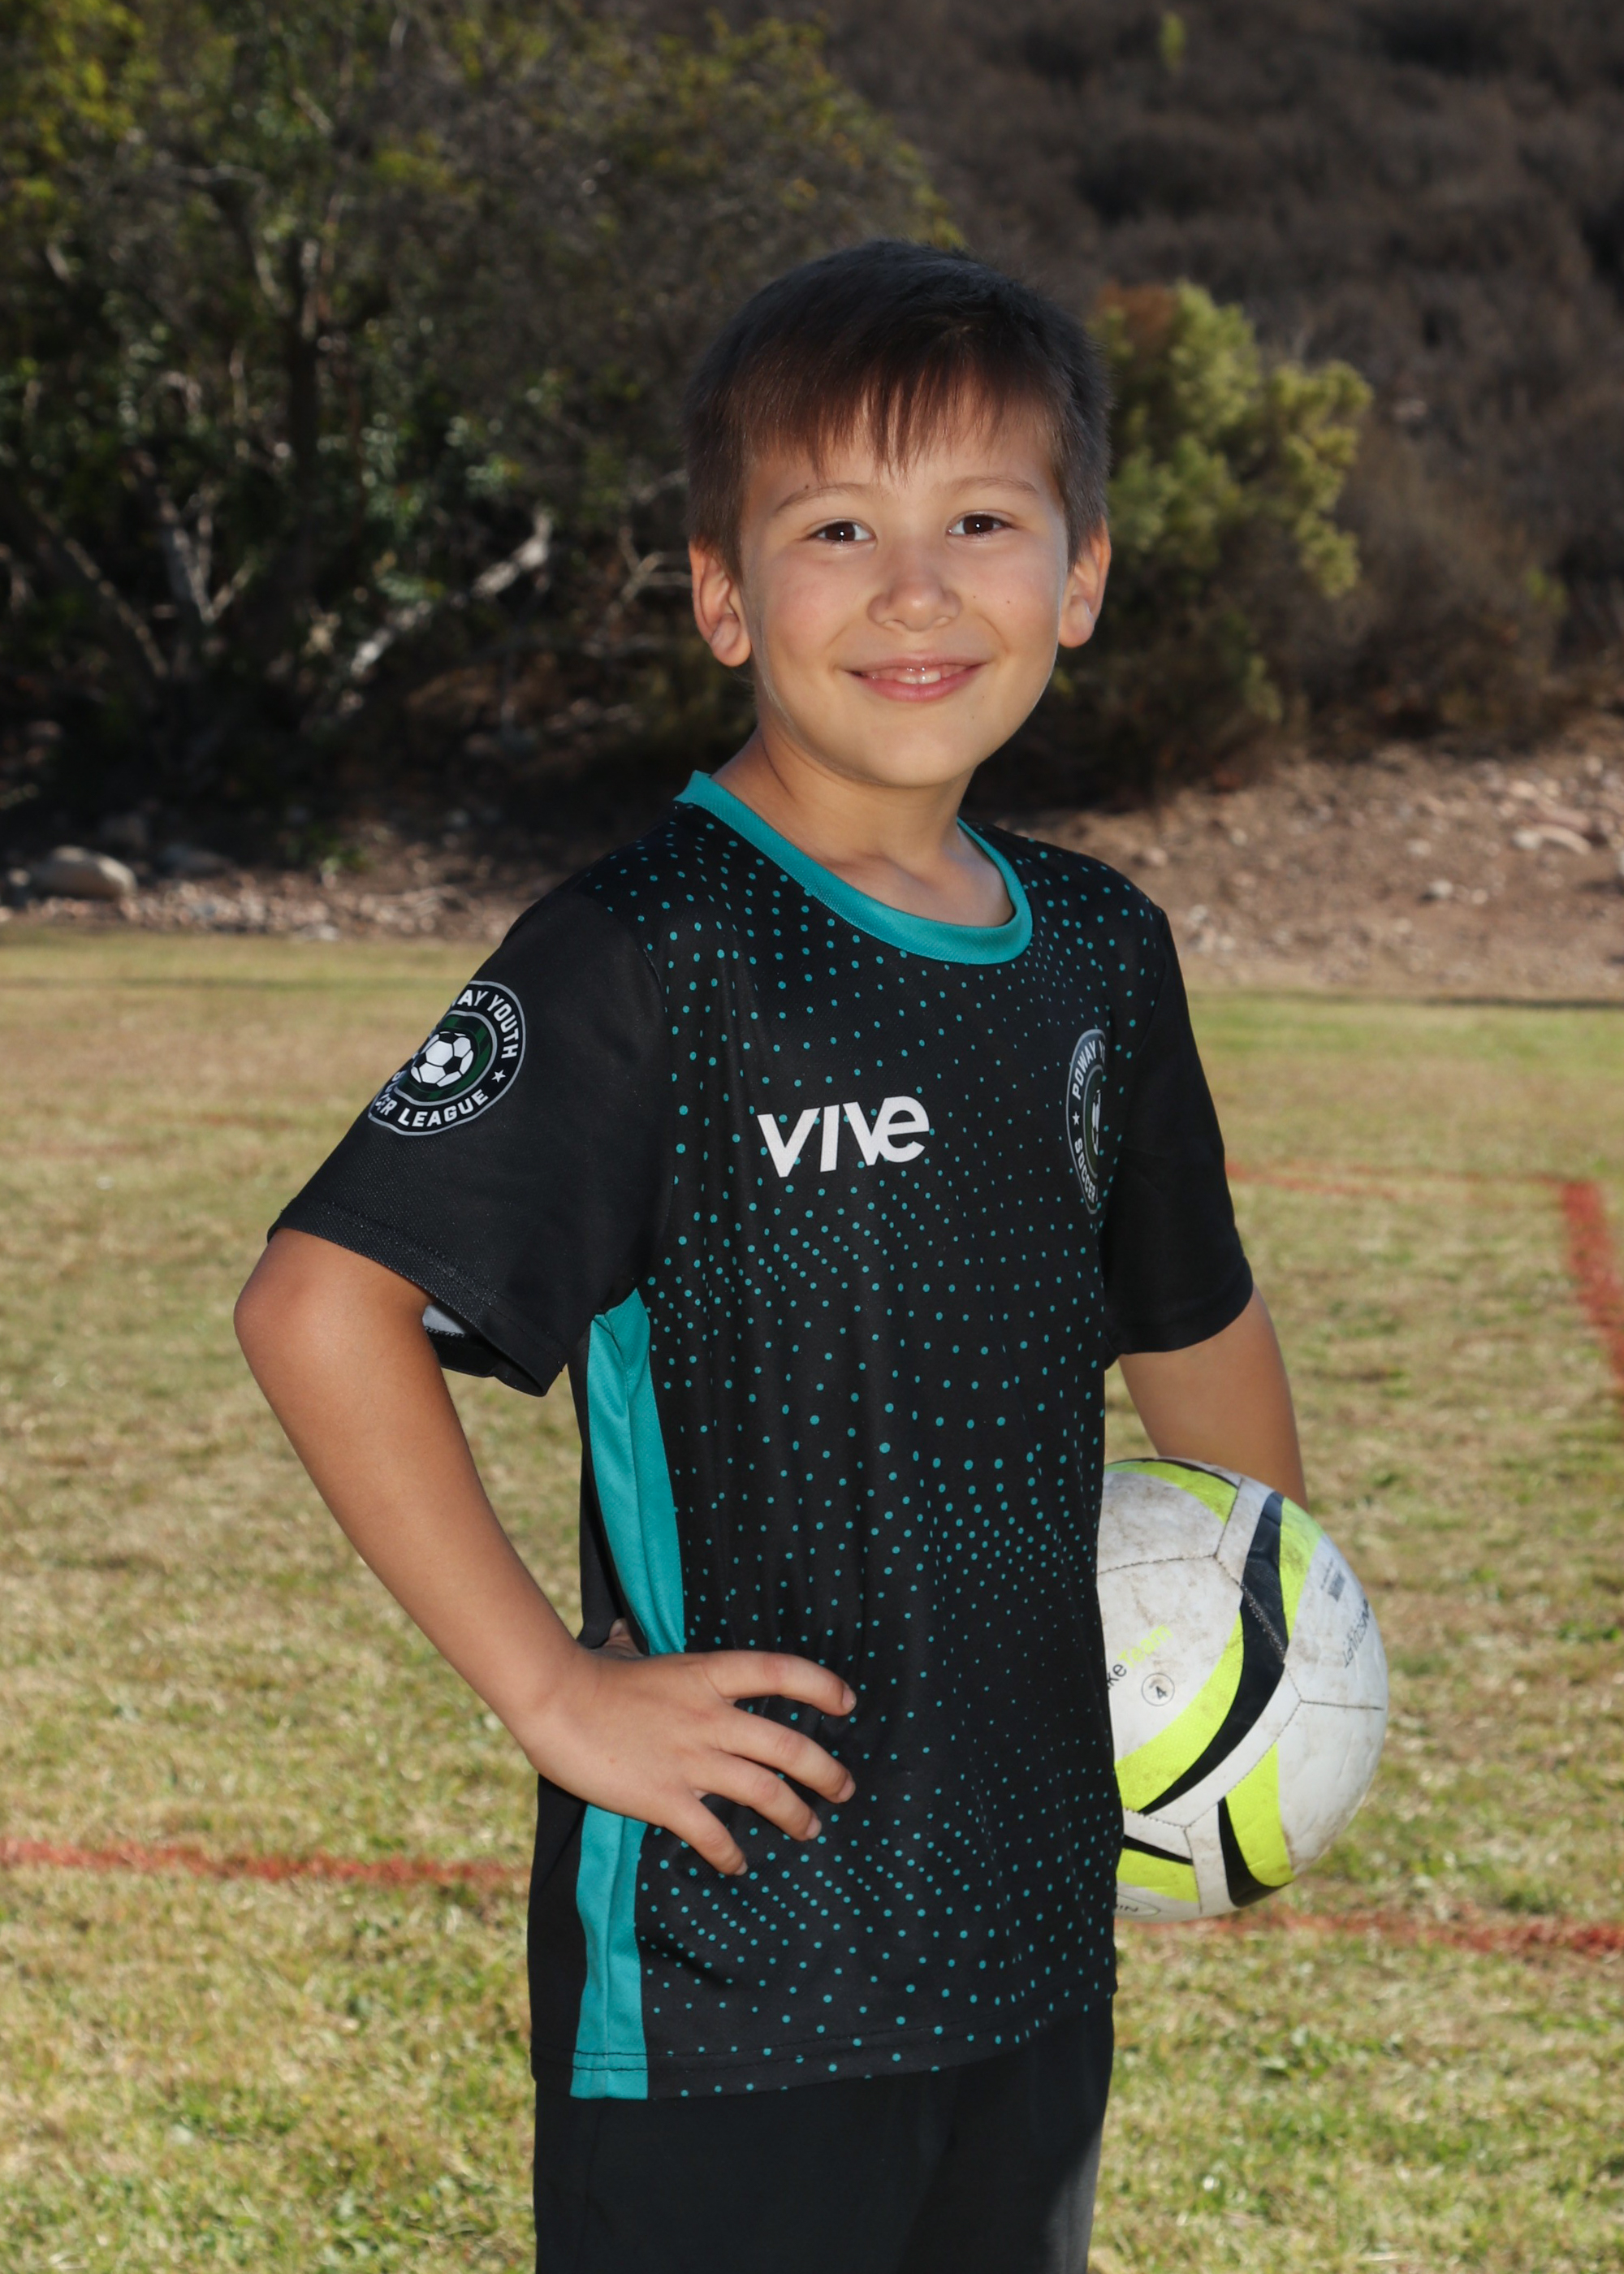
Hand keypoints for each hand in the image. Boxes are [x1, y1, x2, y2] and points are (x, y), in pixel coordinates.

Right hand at [522, 1621, 857, 1875]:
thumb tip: (634, 1635)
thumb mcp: (631, 1650)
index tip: (847, 1702)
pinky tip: (738, 1864)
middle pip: (788, 1746)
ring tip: (811, 1829)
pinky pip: (713, 1834)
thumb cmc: (588, 1674)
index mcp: (706, 1675)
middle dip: (826, 1772)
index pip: (781, 1672)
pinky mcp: (666, 1798)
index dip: (821, 1685)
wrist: (554, 1700)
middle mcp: (711, 1717)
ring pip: (766, 1792)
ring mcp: (692, 1759)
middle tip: (844, 1788)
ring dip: (796, 1815)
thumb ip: (645, 1647)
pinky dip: (731, 1853)